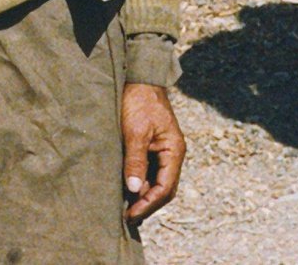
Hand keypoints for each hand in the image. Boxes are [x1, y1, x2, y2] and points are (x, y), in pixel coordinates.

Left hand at [121, 82, 185, 221]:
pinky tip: (124, 190)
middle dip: (145, 204)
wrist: (138, 77)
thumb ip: (135, 160)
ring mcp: (161, 151)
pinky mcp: (150, 147)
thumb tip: (133, 189)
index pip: (165, 187)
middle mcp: (171, 154)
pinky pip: (146, 171)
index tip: (131, 215)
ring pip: (154, 181)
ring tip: (123, 209)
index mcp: (174, 151)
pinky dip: (137, 182)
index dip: (148, 204)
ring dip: (141, 195)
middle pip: (162, 188)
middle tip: (126, 218)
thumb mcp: (135, 131)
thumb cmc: (138, 101)